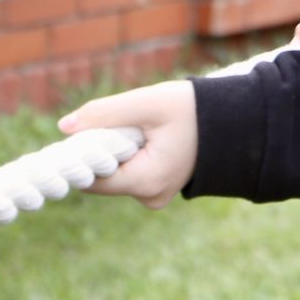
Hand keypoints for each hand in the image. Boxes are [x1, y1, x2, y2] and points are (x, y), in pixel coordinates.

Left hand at [57, 80, 197, 208]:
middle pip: (103, 178)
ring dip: (117, 151)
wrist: (235, 120)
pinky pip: (131, 173)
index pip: (92, 179)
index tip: (86, 130)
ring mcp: (156, 195)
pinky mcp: (159, 188)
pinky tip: (147, 137)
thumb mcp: (148, 102)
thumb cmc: (194, 109)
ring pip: (116, 174)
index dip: (83, 154)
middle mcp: (150, 197)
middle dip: (103, 150)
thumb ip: (105, 113)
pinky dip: (130, 155)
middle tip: (121, 122)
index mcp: (147, 182)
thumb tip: (64, 127)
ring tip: (141, 127)